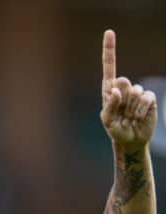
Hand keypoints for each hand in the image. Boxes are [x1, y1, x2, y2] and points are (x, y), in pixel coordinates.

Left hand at [100, 30, 156, 149]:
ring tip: (129, 117)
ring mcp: (137, 92)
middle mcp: (123, 88)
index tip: (109, 32)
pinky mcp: (149, 98)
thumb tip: (114, 91)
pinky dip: (141, 109)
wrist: (130, 139)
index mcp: (109, 89)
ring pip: (135, 92)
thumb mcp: (107, 121)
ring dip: (131, 108)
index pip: (109, 66)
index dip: (110, 49)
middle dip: (121, 98)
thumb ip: (109, 106)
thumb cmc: (115, 129)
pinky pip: (146, 98)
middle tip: (121, 112)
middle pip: (122, 82)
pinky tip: (138, 117)